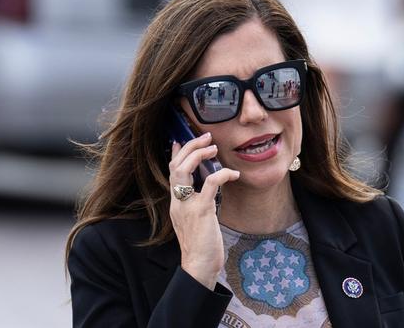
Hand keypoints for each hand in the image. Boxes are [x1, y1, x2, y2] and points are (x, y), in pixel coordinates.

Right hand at [168, 132, 239, 289]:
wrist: (198, 266)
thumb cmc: (201, 246)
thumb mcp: (195, 221)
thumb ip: (196, 204)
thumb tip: (206, 191)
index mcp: (175, 203)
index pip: (170, 172)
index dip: (175, 153)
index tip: (179, 139)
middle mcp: (177, 202)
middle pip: (175, 165)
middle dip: (189, 147)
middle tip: (205, 137)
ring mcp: (187, 205)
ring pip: (184, 169)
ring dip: (199, 154)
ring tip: (213, 147)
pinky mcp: (201, 211)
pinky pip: (210, 183)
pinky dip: (222, 174)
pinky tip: (233, 174)